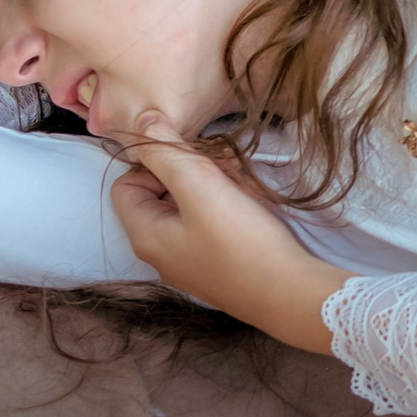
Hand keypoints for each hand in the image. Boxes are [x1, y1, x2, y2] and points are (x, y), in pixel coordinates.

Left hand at [109, 132, 346, 352]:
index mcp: (145, 236)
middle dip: (192, 173)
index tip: (191, 160)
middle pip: (160, 195)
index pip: (126, 184)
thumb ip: (167, 152)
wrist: (290, 293)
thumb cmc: (241, 241)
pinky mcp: (217, 267)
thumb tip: (142, 122)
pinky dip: (229, 208)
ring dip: (216, 187)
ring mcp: (190, 263)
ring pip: (191, 207)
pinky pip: (212, 226)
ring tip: (245, 187)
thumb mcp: (201, 187)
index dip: (155, 165)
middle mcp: (161, 253)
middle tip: (225, 169)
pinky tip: (253, 206)